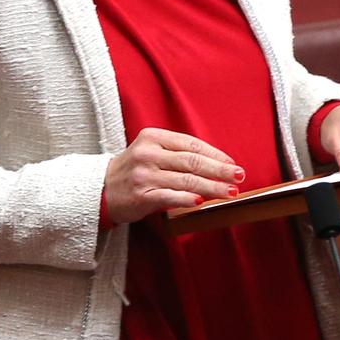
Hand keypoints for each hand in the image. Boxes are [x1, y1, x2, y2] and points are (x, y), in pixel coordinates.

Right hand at [104, 127, 244, 223]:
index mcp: (152, 137)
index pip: (191, 144)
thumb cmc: (134, 170)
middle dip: (219, 170)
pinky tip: (203, 202)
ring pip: (186, 180)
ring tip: (229, 192)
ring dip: (212, 187)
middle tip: (239, 176)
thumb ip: (177, 153)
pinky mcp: (142, 196)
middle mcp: (147, 154)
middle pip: (192, 161)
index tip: (232, 163)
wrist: (101, 189)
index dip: (215, 154)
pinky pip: (170, 197)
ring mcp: (144, 175)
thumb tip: (216, 162)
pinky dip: (188, 199)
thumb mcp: (151, 151)